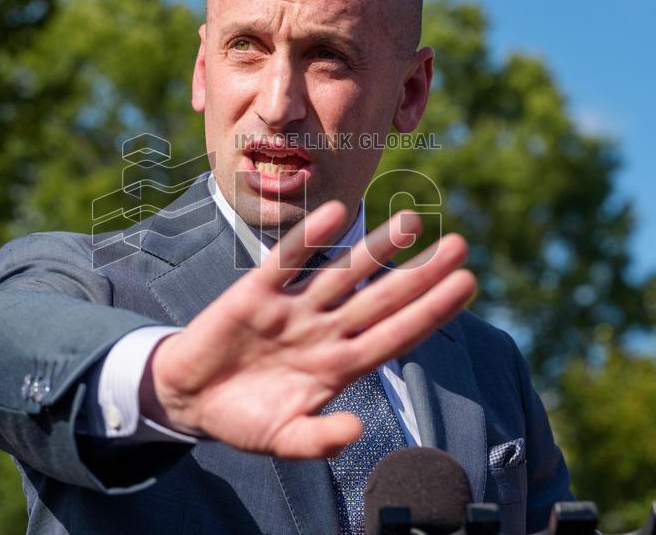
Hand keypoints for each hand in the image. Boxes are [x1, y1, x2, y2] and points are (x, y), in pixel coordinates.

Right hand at [146, 202, 475, 457]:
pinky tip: (337, 214)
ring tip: (412, 222)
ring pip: (342, 273)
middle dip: (420, 275)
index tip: (467, 285)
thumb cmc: (242, 420)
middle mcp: (323, 331)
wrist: (188, 397)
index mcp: (338, 367)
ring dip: (375, 248)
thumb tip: (356, 430)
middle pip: (380, 298)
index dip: (432, 311)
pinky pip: (287, 261)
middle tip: (459, 246)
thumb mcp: (282, 440)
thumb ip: (319, 440)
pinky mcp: (254, 293)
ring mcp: (292, 309)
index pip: (396, 335)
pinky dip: (310, 238)